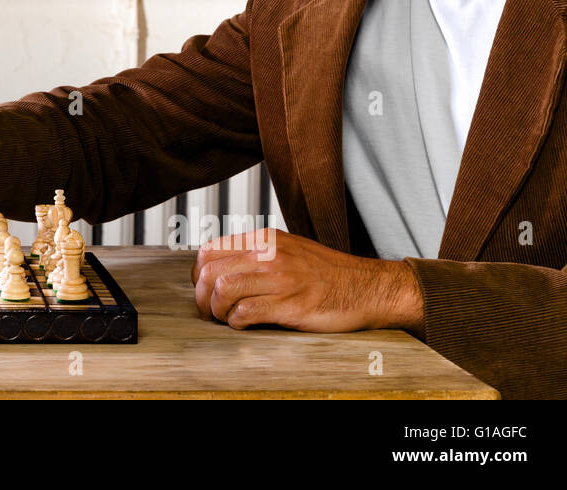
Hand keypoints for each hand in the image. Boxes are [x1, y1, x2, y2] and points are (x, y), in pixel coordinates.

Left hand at [190, 229, 424, 333]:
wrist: (367, 288)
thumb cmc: (327, 274)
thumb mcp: (288, 249)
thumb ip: (256, 254)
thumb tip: (221, 269)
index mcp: (264, 240)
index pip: (209, 250)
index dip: (198, 276)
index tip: (204, 291)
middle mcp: (268, 254)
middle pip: (210, 271)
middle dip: (201, 297)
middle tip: (209, 312)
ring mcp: (279, 278)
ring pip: (223, 290)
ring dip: (217, 311)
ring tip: (226, 319)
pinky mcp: (290, 304)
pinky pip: (246, 312)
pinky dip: (237, 322)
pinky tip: (244, 325)